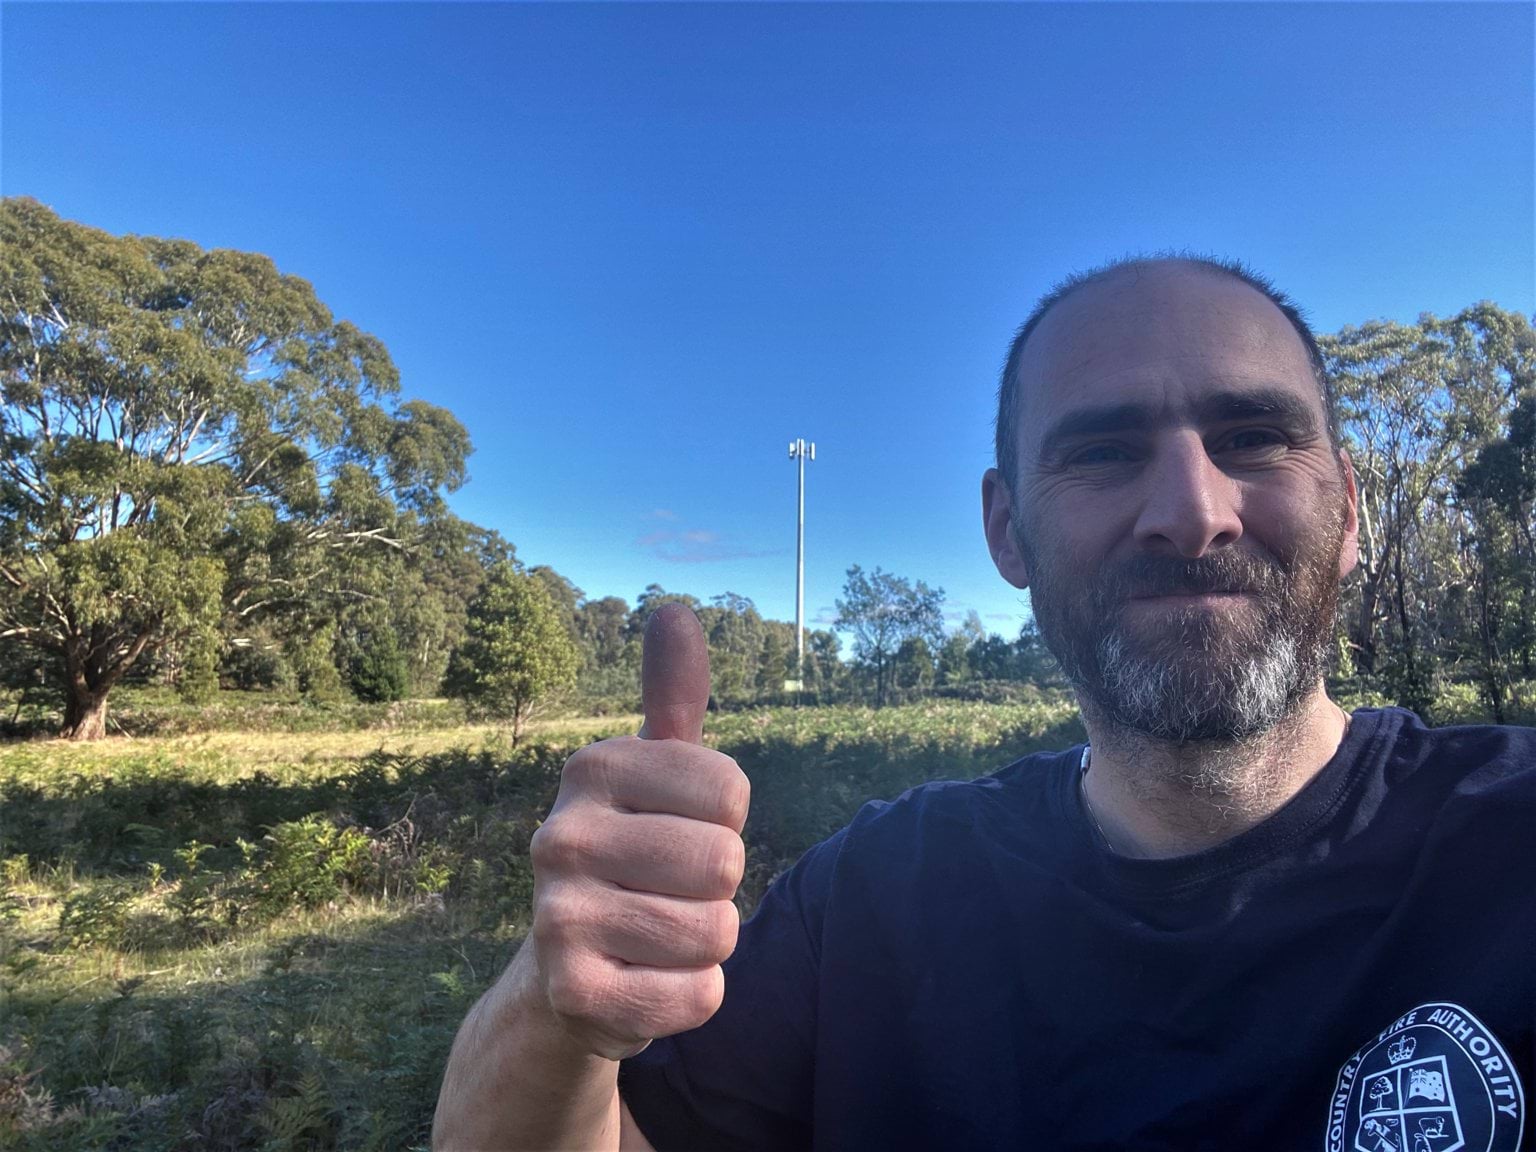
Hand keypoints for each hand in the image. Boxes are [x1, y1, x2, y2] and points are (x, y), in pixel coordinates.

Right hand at [527, 603, 750, 1060]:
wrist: (568, 970)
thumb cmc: (636, 853)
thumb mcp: (655, 775)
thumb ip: (673, 699)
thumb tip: (673, 609)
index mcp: (590, 769)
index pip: (730, 788)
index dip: (724, 819)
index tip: (680, 828)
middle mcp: (558, 837)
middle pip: (724, 861)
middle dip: (719, 888)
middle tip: (670, 891)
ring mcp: (557, 920)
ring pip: (716, 932)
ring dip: (707, 944)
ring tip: (657, 935)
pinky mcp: (574, 996)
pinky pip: (696, 996)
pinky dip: (692, 996)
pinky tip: (647, 981)